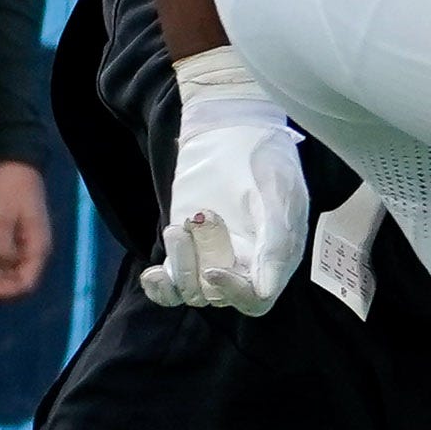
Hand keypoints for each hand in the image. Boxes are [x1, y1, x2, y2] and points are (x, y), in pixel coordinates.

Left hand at [0, 156, 50, 299]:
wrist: (13, 166)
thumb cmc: (9, 188)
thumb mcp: (0, 215)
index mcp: (37, 248)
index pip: (24, 284)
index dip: (0, 290)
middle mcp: (32, 254)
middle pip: (16, 286)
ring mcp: (22, 250)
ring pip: (8, 280)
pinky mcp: (12, 245)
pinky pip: (2, 269)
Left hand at [148, 51, 309, 309]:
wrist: (230, 129)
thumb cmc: (263, 158)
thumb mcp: (277, 196)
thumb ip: (274, 243)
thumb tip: (263, 290)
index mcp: (277, 258)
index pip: (256, 300)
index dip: (234, 293)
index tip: (213, 269)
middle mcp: (248, 265)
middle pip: (218, 297)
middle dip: (201, 266)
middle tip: (199, 219)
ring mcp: (214, 257)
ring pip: (191, 292)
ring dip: (180, 265)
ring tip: (178, 227)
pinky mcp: (187, 249)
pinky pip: (171, 287)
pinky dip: (159, 286)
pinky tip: (153, 273)